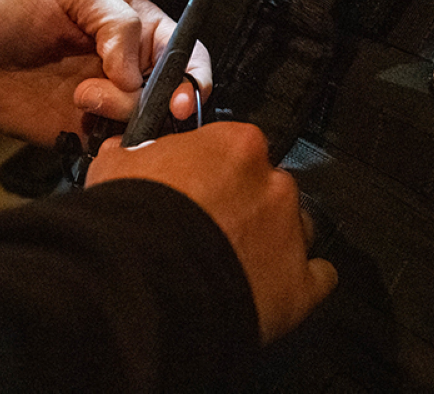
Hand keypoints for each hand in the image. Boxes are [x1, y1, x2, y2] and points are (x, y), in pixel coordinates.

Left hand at [0, 0, 210, 144]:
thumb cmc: (7, 4)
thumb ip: (115, 21)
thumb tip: (136, 72)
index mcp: (134, 25)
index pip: (184, 49)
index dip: (193, 72)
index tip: (181, 93)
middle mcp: (127, 66)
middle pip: (173, 92)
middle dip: (166, 102)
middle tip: (142, 104)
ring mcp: (107, 100)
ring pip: (146, 122)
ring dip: (123, 114)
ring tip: (82, 98)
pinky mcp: (83, 130)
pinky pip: (116, 145)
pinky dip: (112, 143)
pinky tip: (84, 125)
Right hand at [86, 122, 337, 343]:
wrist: (143, 283)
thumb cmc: (130, 222)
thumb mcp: (115, 168)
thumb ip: (132, 155)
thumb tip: (124, 153)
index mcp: (236, 145)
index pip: (236, 147)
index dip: (215, 168)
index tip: (198, 183)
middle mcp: (273, 183)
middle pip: (269, 186)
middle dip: (245, 205)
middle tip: (210, 227)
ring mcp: (290, 233)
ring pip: (296, 228)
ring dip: (273, 240)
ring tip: (238, 261)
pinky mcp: (299, 284)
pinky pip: (317, 277)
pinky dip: (299, 282)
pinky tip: (275, 288)